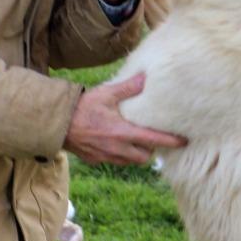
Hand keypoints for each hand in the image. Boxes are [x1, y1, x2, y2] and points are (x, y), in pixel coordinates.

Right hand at [63, 73, 186, 164]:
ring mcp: (106, 156)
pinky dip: (120, 155)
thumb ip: (128, 88)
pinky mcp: (96, 159)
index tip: (183, 142)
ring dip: (136, 154)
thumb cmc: (82, 106)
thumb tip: (146, 78)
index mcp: (122, 133)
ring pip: (130, 162)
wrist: (57, 123)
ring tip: (136, 141)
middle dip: (150, 150)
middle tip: (152, 138)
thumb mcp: (106, 93)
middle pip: (144, 157)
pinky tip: (115, 143)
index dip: (170, 142)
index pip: (153, 140)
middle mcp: (117, 148)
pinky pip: (114, 161)